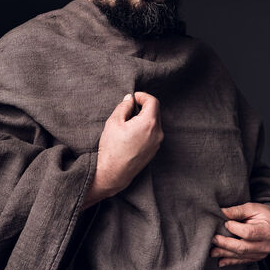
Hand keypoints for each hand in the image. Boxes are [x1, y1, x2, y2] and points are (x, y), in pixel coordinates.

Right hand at [83, 92, 163, 208]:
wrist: (113, 172)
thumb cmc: (112, 147)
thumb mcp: (114, 122)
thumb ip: (124, 106)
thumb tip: (130, 99)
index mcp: (149, 123)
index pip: (153, 101)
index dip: (142, 96)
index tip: (132, 99)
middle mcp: (157, 133)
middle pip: (155, 111)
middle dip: (143, 107)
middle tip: (128, 110)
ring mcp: (157, 143)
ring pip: (154, 122)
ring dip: (144, 118)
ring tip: (128, 123)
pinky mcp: (154, 150)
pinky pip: (153, 133)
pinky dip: (145, 128)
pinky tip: (131, 134)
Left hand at [210, 202, 269, 266]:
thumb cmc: (262, 213)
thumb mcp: (252, 207)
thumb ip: (237, 211)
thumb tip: (221, 212)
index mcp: (267, 230)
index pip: (248, 233)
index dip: (234, 228)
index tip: (224, 223)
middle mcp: (266, 245)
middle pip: (243, 247)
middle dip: (225, 244)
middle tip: (213, 239)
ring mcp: (262, 253)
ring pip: (241, 255)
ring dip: (225, 254)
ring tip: (212, 251)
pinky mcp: (257, 257)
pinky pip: (242, 261)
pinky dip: (230, 261)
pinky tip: (220, 261)